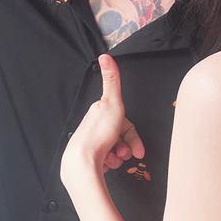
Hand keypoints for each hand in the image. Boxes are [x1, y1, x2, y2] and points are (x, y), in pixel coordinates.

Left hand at [61, 54, 144, 189]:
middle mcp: (94, 128)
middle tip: (124, 155)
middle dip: (125, 148)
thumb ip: (111, 80)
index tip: (138, 151)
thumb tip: (105, 56)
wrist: (82, 163)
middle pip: (120, 138)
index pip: (124, 124)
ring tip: (113, 159)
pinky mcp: (88, 159)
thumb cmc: (98, 134)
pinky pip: (106, 162)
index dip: (133, 138)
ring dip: (118, 157)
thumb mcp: (111, 102)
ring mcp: (91, 145)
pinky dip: (110, 164)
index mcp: (98, 113)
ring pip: (114, 151)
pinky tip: (106, 165)